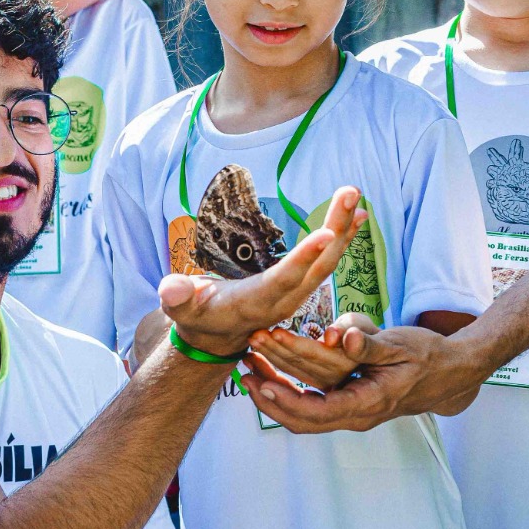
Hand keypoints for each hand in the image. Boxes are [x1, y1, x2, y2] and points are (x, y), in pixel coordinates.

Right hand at [158, 187, 364, 357]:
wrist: (214, 333)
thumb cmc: (195, 314)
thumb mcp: (180, 308)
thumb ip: (177, 298)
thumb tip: (172, 288)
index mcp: (256, 303)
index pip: (284, 280)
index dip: (304, 258)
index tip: (327, 234)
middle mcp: (283, 300)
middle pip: (316, 266)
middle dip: (335, 230)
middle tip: (350, 194)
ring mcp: (295, 294)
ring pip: (325, 261)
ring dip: (343, 229)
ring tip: (355, 196)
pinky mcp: (299, 284)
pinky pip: (324, 260)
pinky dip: (340, 237)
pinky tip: (355, 215)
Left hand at [244, 320, 486, 431]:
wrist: (448, 375)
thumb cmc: (427, 355)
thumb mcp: (402, 344)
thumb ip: (370, 342)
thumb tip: (343, 337)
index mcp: (367, 403)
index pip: (317, 412)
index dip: (286, 400)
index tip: (262, 382)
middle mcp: (355, 415)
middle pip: (301, 419)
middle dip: (268, 396)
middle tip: (242, 370)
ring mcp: (350, 414)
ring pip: (301, 415)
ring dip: (272, 393)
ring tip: (246, 368)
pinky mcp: (347, 405)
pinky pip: (310, 406)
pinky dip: (287, 391)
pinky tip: (269, 372)